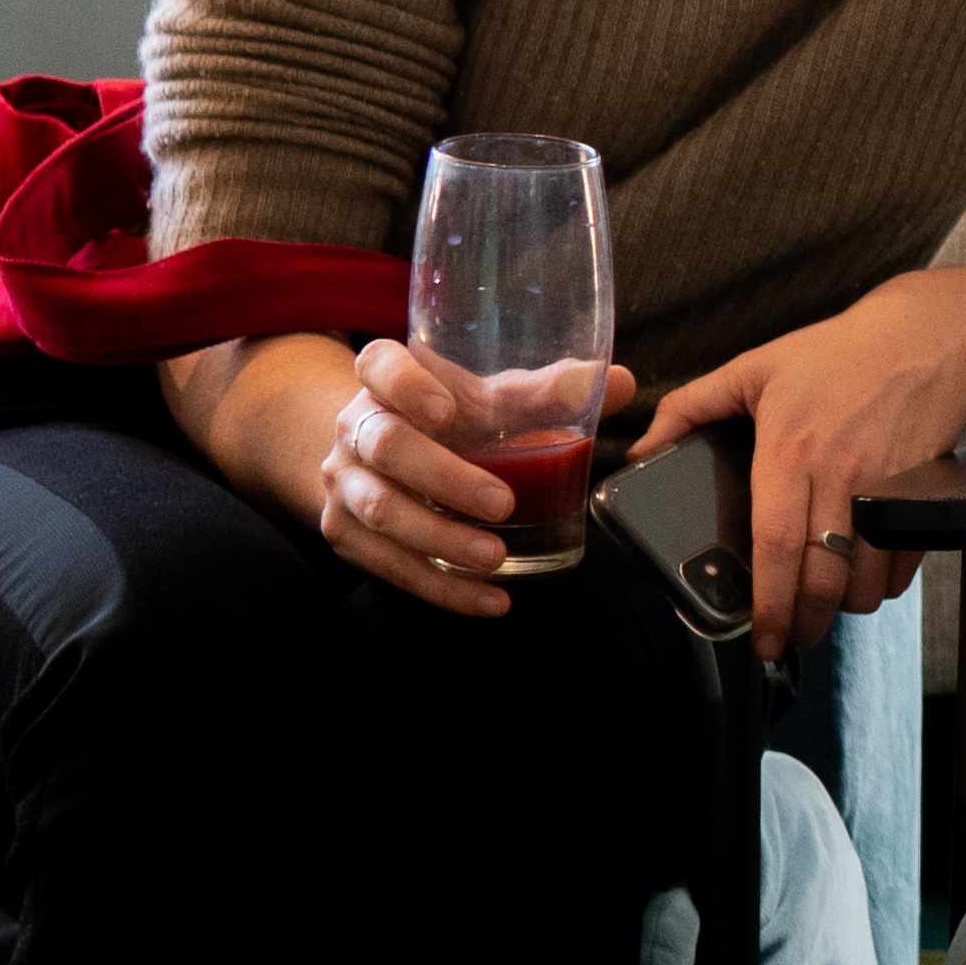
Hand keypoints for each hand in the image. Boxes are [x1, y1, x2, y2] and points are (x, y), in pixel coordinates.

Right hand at [326, 342, 637, 620]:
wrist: (384, 455)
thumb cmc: (452, 416)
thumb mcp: (494, 396)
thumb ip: (549, 391)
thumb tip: (621, 383)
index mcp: (386, 378)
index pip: (379, 365)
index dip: (406, 385)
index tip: (447, 410)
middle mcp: (356, 428)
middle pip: (387, 447)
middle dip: (444, 478)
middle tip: (501, 503)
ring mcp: (345, 483)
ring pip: (381, 512)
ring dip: (441, 539)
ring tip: (495, 557)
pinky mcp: (347, 534)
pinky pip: (390, 565)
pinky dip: (441, 587)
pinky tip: (489, 599)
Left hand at [637, 278, 965, 659]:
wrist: (928, 337)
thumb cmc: (839, 352)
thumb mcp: (755, 367)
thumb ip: (691, 407)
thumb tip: (642, 450)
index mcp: (791, 449)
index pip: (775, 544)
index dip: (767, 601)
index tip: (759, 637)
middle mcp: (840, 474)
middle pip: (823, 576)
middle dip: (805, 622)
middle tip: (789, 638)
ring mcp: (886, 487)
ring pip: (866, 577)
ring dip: (845, 608)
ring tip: (824, 612)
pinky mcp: (922, 492)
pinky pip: (904, 559)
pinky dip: (884, 584)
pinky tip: (865, 582)